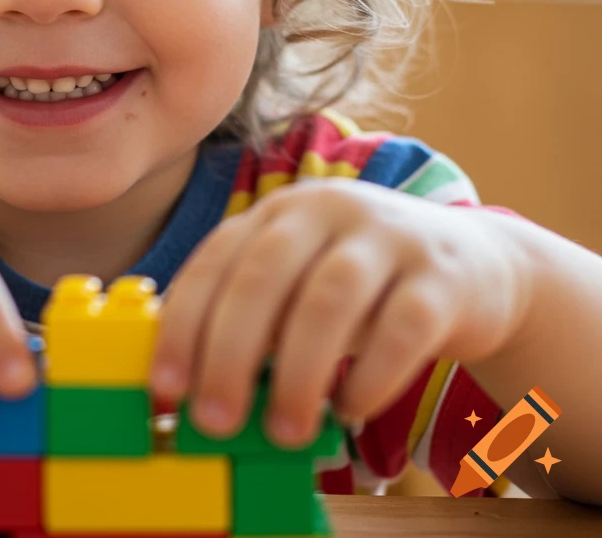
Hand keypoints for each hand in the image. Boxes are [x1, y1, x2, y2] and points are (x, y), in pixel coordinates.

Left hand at [150, 178, 530, 447]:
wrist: (473, 264)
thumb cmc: (362, 288)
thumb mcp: (299, 285)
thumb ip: (251, 319)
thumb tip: (190, 386)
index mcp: (279, 212)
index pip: (216, 260)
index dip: (185, 324)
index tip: (167, 389)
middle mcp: (328, 209)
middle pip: (264, 274)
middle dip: (230, 352)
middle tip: (216, 420)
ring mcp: (388, 236)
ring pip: (330, 298)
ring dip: (298, 372)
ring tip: (284, 431)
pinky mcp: (442, 276)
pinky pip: (402, 327)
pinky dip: (370, 376)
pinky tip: (350, 409)